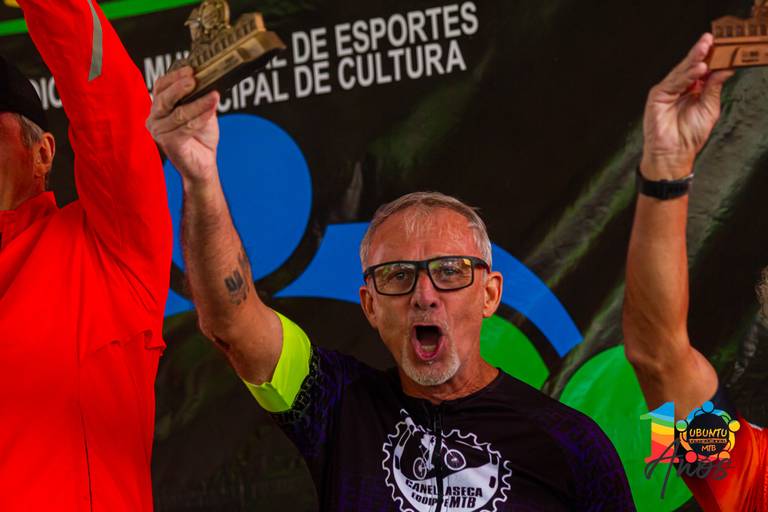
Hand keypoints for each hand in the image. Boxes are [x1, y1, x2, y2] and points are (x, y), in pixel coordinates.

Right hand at [146, 66, 219, 183]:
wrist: (204, 164)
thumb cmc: (200, 137)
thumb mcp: (201, 111)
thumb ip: (200, 96)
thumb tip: (209, 78)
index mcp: (159, 107)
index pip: (161, 86)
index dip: (174, 76)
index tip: (190, 69)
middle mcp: (154, 119)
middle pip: (164, 98)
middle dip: (180, 87)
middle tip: (195, 79)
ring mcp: (159, 132)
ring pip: (179, 113)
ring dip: (198, 103)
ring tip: (214, 95)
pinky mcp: (169, 144)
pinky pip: (186, 127)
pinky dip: (201, 116)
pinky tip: (212, 109)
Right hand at [641, 33, 733, 179]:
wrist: (674, 152)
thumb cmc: (689, 135)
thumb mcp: (709, 108)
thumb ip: (714, 87)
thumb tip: (725, 69)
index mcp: (693, 90)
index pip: (702, 70)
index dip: (711, 58)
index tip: (722, 45)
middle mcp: (680, 88)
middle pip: (691, 66)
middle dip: (701, 53)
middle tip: (711, 39)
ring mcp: (667, 91)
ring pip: (681, 72)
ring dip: (694, 60)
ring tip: (706, 50)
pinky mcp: (657, 96)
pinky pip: (673, 82)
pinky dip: (685, 75)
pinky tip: (697, 69)